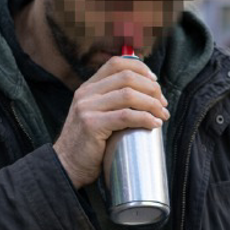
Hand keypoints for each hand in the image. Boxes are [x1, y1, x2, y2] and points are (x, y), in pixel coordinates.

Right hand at [53, 55, 168, 187]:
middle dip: (151, 88)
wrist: (67, 165)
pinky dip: (145, 118)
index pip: (116, 63)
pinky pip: (126, 116)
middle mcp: (86, 93)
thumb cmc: (88, 145)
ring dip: (152, 104)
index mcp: (88, 87)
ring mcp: (87, 108)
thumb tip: (146, 96)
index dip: (140, 68)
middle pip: (127, 77)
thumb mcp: (96, 115)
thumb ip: (111, 103)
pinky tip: (154, 124)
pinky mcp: (92, 125)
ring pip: (129, 95)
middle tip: (163, 104)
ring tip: (162, 115)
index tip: (155, 81)